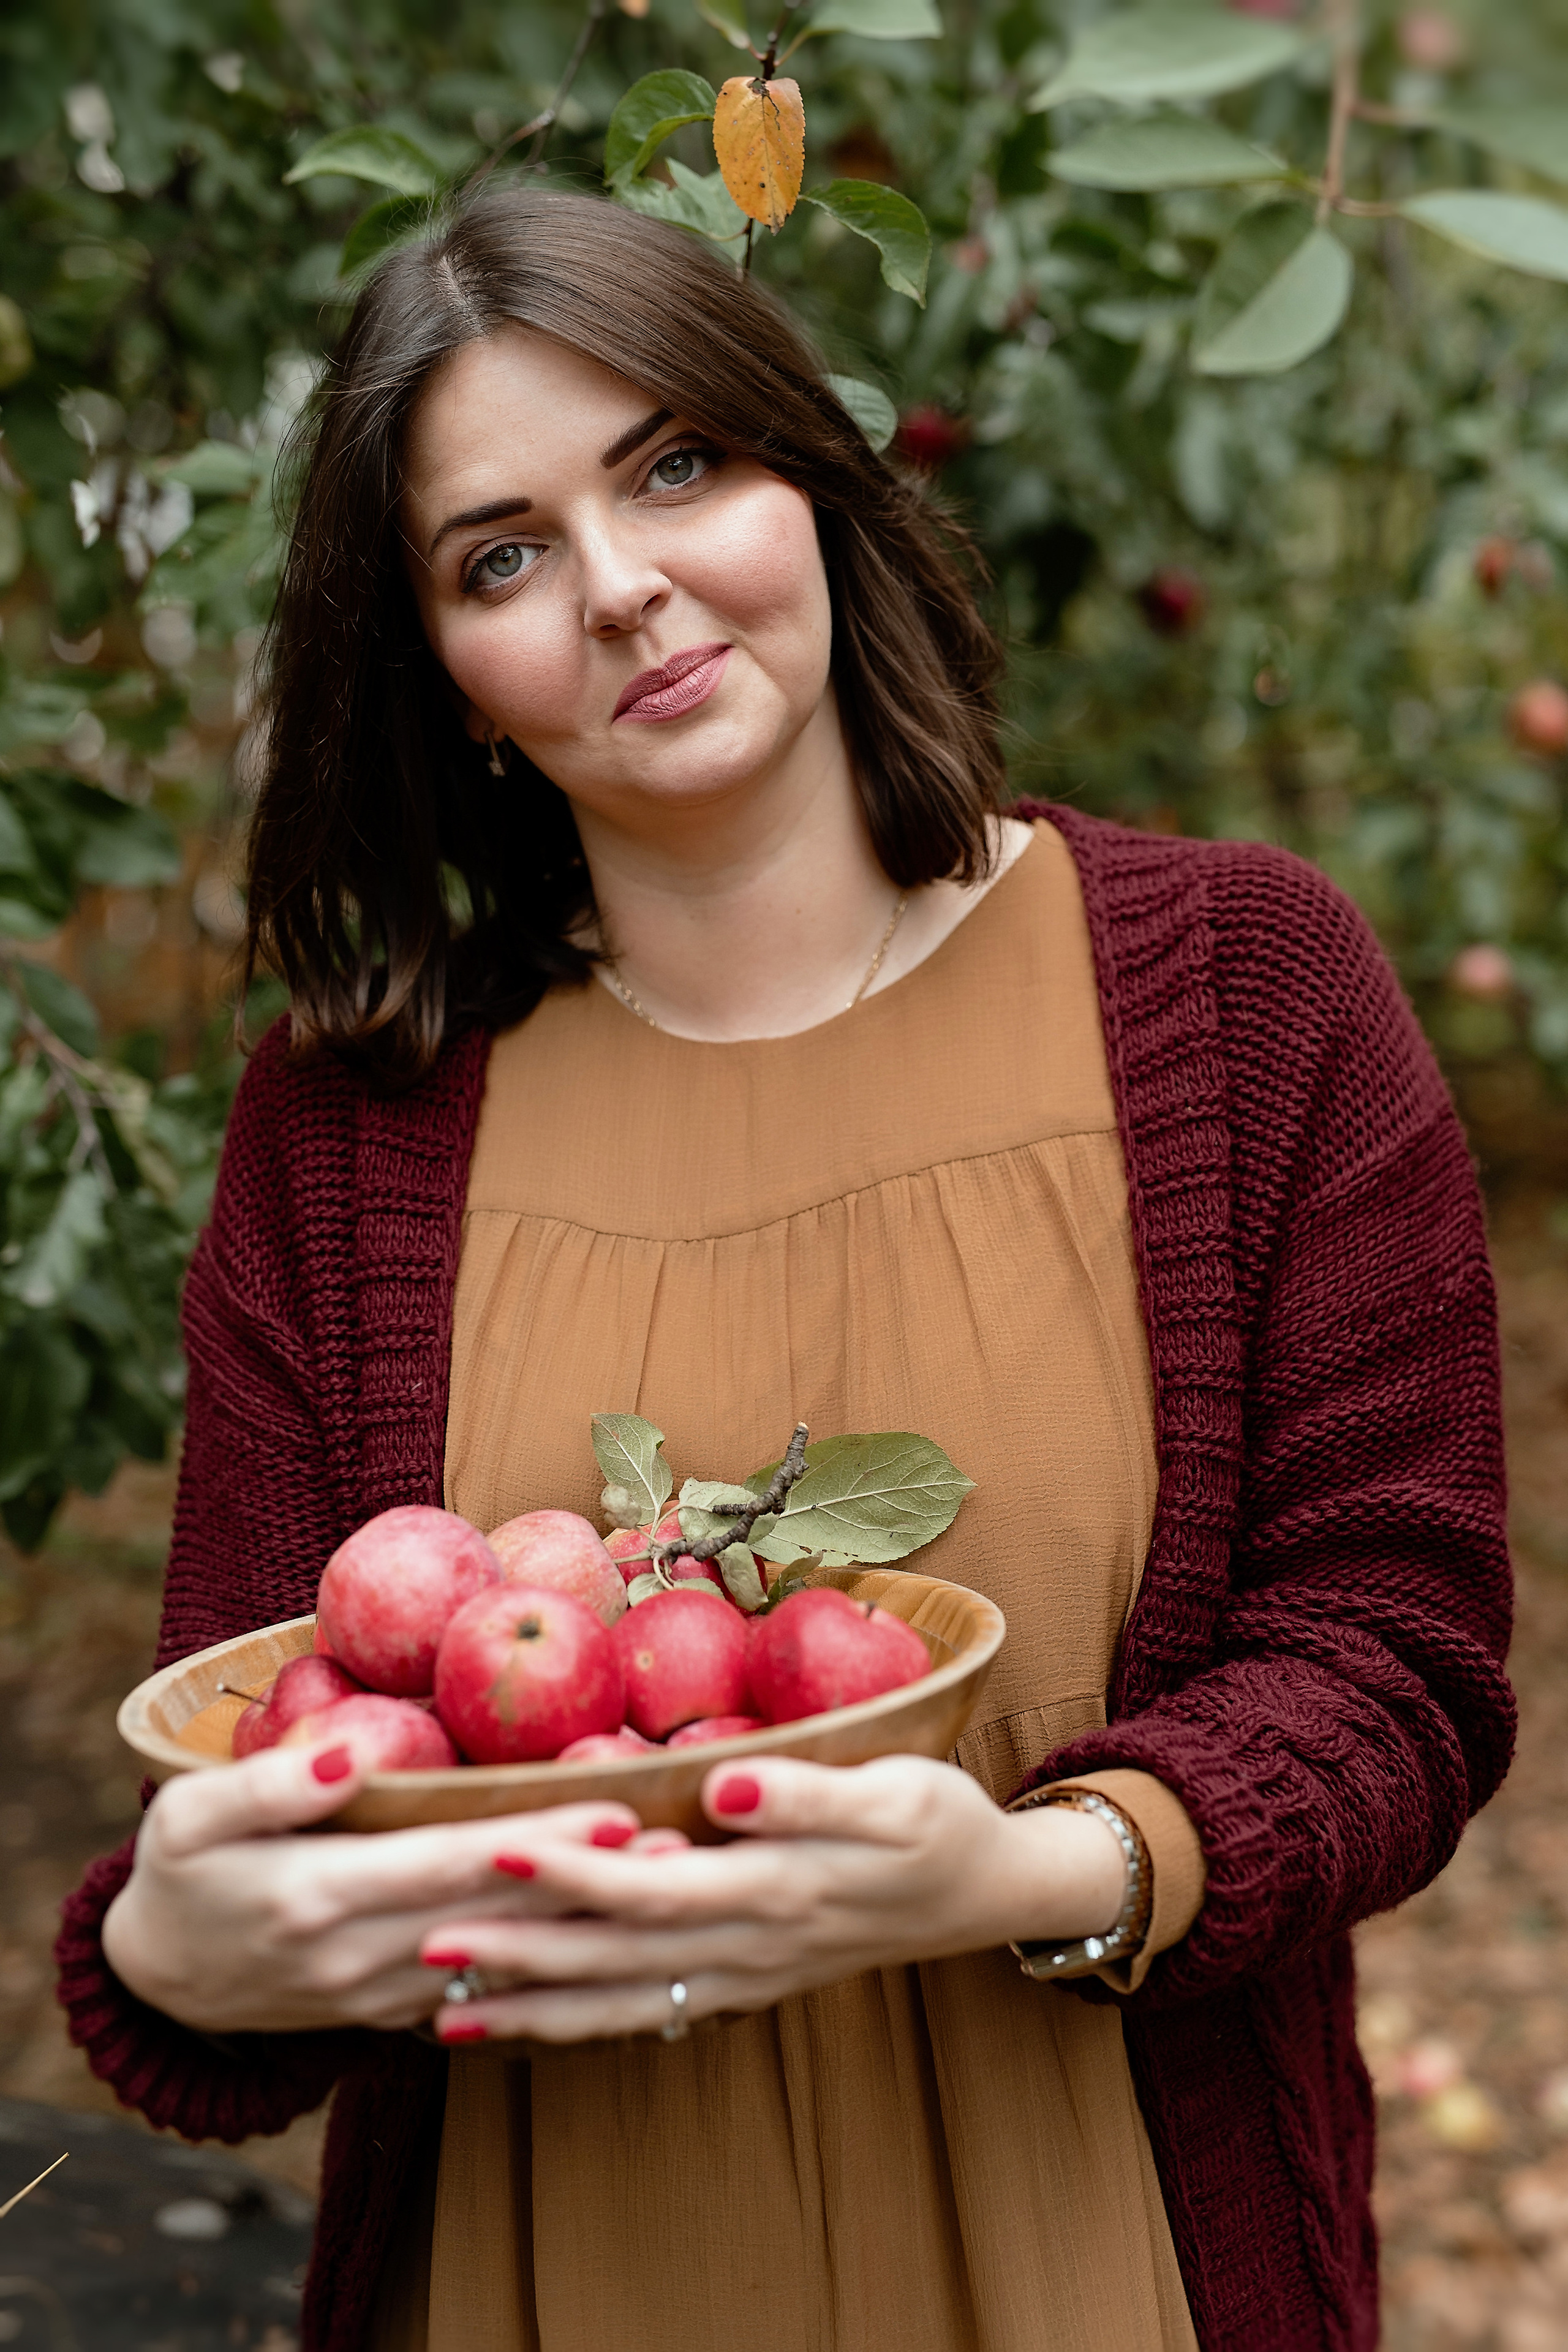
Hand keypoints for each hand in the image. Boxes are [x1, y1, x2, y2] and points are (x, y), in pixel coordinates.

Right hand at [102, 1738, 674, 2036]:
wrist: (159, 1981)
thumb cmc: (179, 1871)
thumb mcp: (189, 1815)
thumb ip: (269, 1785)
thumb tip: (351, 1748)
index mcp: (318, 1896)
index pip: (451, 1865)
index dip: (536, 1843)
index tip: (615, 1812)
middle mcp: (362, 1957)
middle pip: (499, 1914)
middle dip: (592, 1884)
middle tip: (678, 1847)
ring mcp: (382, 1994)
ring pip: (505, 1958)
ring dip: (584, 1927)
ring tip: (668, 1885)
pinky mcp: (393, 2012)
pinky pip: (482, 1991)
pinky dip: (546, 1964)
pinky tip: (607, 1937)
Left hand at [414, 1753, 1126, 2045]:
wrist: (985, 1890)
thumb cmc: (936, 1821)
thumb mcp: (893, 1794)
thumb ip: (804, 1794)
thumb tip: (722, 1784)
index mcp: (771, 1887)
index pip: (650, 1884)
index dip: (572, 1871)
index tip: (496, 1850)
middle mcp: (744, 1943)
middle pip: (614, 1955)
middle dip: (519, 1953)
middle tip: (422, 1946)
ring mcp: (741, 1973)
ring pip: (622, 1999)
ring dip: (533, 2006)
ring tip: (443, 2008)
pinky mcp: (743, 1981)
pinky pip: (648, 2010)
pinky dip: (581, 2021)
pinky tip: (527, 2021)